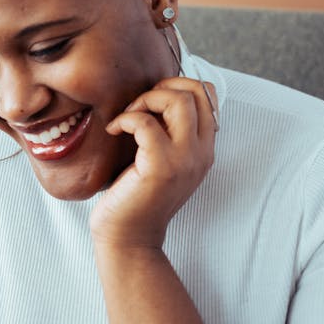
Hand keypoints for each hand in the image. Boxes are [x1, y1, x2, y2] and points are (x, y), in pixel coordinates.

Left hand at [90, 77, 217, 248]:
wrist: (128, 238)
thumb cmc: (137, 194)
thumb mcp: (163, 158)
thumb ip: (170, 131)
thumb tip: (156, 92)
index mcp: (204, 148)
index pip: (208, 94)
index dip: (179, 85)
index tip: (153, 100)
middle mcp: (201, 152)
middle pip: (196, 91)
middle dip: (162, 87)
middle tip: (139, 106)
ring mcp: (184, 160)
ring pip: (178, 101)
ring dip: (146, 99)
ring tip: (128, 117)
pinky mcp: (160, 167)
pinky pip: (145, 122)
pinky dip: (125, 119)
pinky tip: (114, 131)